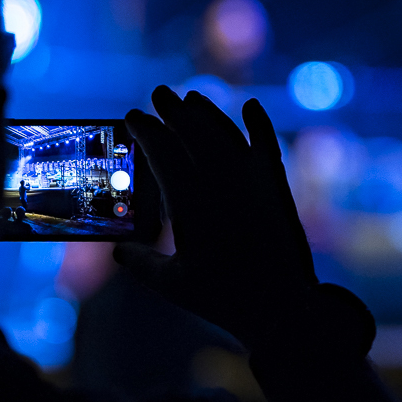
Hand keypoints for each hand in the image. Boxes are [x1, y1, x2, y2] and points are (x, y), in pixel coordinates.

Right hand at [114, 86, 317, 350]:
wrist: (282, 307)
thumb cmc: (223, 298)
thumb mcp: (173, 285)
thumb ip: (141, 265)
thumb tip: (118, 251)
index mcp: (190, 205)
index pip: (163, 153)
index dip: (146, 130)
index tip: (132, 116)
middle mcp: (221, 185)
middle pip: (194, 134)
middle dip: (173, 111)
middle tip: (159, 94)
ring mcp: (252, 183)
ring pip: (226, 135)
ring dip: (208, 113)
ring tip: (192, 98)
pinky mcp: (277, 188)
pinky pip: (267, 147)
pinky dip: (259, 124)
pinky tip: (251, 106)